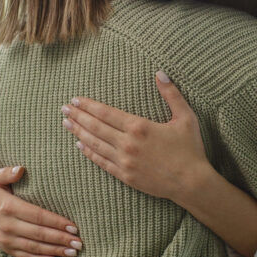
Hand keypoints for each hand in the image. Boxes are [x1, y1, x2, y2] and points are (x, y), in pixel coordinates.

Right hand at [0, 166, 82, 256]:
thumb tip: (20, 169)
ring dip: (55, 251)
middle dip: (60, 239)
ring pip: (35, 247)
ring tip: (73, 252)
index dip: (56, 222)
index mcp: (8, 207)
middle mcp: (8, 226)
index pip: (37, 216)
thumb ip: (6, 172)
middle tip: (79, 242)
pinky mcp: (8, 249)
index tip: (73, 226)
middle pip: (39, 234)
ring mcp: (7, 240)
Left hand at [62, 71, 211, 204]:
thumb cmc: (190, 149)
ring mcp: (124, 161)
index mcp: (139, 127)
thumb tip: (160, 73)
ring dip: (78, 132)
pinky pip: (101, 162)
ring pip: (95, 144)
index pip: (106, 113)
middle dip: (78, 116)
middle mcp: (127, 144)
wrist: (192, 183)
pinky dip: (89, 152)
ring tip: (66, 123)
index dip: (88, 105)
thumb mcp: (185, 117)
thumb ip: (171, 94)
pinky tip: (79, 145)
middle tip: (64, 108)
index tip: (76, 99)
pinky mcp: (125, 176)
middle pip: (96, 127)